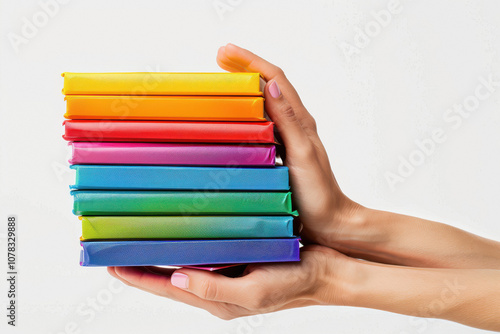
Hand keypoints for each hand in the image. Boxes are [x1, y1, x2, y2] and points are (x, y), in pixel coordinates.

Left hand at [108, 245, 351, 318]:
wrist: (327, 272)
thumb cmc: (295, 285)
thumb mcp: (254, 292)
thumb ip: (214, 290)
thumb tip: (175, 278)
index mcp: (216, 300)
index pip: (165, 289)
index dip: (137, 277)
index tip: (110, 264)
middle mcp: (216, 286)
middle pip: (170, 276)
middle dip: (145, 264)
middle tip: (121, 244)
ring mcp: (228, 272)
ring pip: (186, 261)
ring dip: (165, 250)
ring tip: (144, 234)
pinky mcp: (239, 258)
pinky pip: (207, 250)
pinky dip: (190, 241)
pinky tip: (185, 226)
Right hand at [217, 43, 361, 247]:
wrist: (332, 222)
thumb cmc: (319, 194)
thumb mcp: (302, 156)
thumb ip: (288, 122)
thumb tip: (269, 86)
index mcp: (300, 121)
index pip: (275, 79)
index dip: (250, 61)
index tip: (225, 51)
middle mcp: (295, 125)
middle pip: (269, 84)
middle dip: (245, 66)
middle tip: (219, 57)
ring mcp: (289, 138)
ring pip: (266, 102)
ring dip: (246, 85)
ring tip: (224, 77)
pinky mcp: (283, 152)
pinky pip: (264, 122)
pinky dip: (248, 110)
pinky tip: (236, 115)